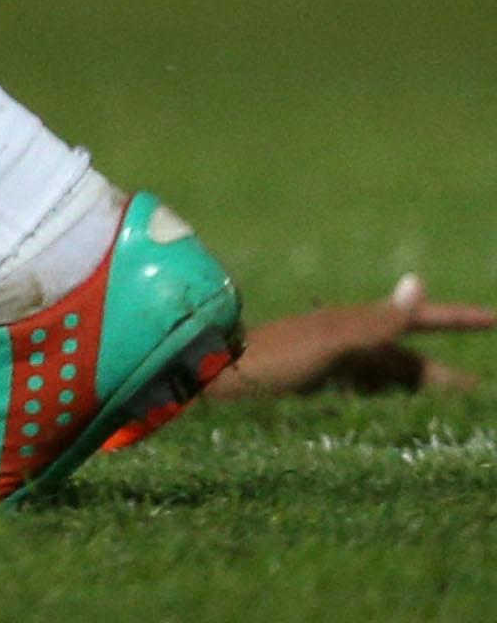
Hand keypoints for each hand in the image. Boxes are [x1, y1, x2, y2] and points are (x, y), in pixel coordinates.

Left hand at [211, 276, 489, 398]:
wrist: (217, 371)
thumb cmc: (276, 357)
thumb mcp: (335, 341)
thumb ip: (379, 320)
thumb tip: (417, 282)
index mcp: (359, 322)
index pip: (422, 318)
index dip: (460, 318)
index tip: (496, 318)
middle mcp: (350, 335)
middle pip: (410, 354)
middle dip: (446, 368)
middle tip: (480, 388)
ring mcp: (333, 356)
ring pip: (388, 371)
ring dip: (419, 382)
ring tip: (448, 397)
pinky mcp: (315, 376)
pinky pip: (362, 384)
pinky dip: (385, 393)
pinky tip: (391, 404)